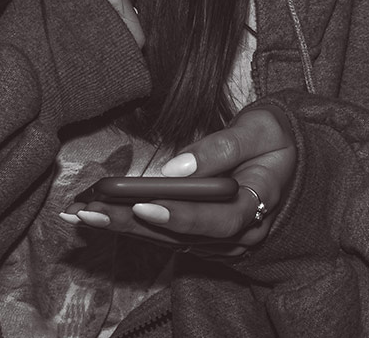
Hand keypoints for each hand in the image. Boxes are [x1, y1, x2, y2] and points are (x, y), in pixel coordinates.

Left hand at [61, 105, 295, 257]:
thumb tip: (177, 167)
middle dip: (133, 226)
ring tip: (82, 214)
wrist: (285, 154)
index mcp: (259, 204)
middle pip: (183, 237)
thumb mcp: (259, 129)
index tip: (143, 205)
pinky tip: (98, 216)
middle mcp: (240, 232)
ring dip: (123, 228)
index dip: (181, 216)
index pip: (219, 220)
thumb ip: (222, 148)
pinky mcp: (203, 235)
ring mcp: (221, 239)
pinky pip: (165, 235)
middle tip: (91, 212)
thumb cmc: (272, 137)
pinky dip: (130, 225)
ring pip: (168, 240)